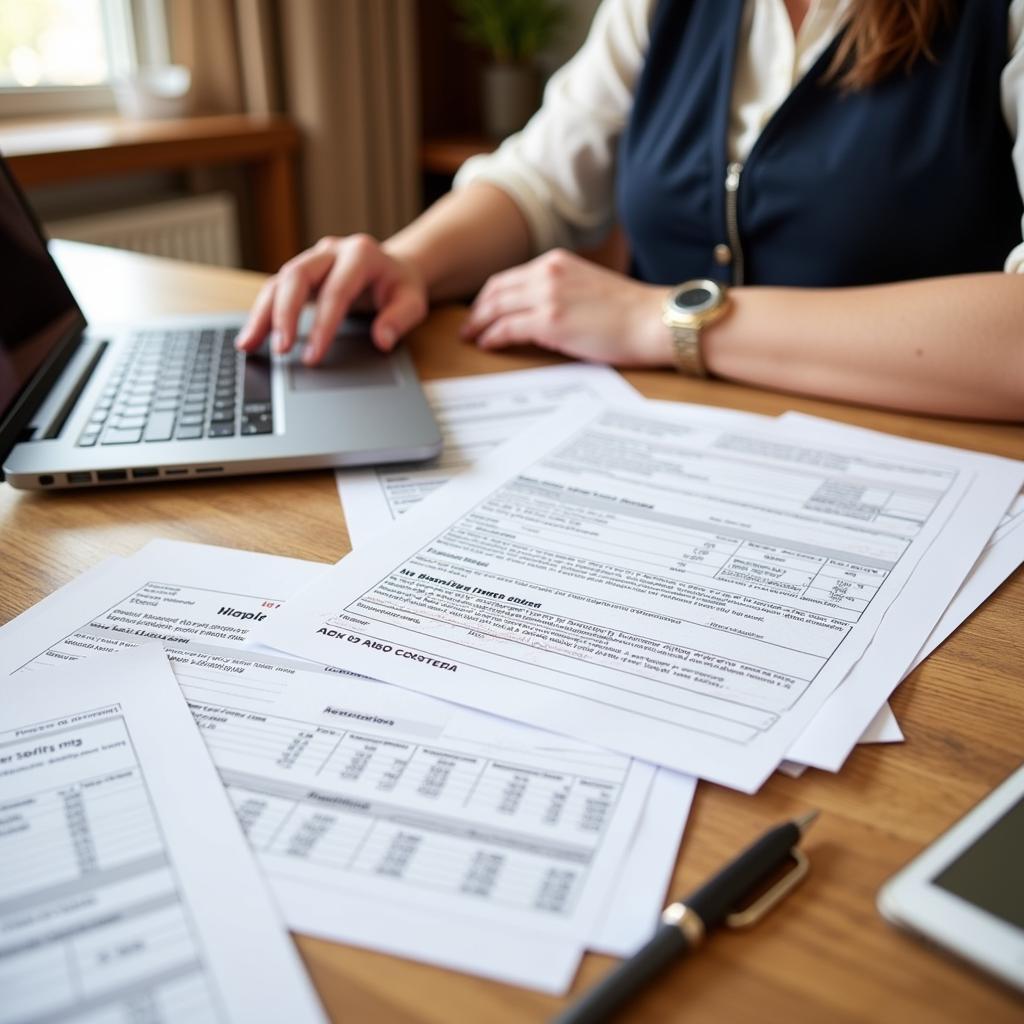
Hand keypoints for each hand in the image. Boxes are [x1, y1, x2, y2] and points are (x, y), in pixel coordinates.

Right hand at [235, 234, 427, 364]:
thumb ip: (399, 319)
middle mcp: (330, 251)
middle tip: (281, 350)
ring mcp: (312, 259)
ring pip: (278, 281)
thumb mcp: (413, 302)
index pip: (336, 291)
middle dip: (285, 314)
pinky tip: (252, 339)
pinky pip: (275, 290)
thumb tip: (382, 340)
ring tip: (249, 346)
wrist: (393, 267)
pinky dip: (262, 314)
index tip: (314, 357)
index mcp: (360, 254)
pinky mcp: (300, 273)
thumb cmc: (400, 286)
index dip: (323, 326)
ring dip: (263, 314)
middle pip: (296, 276)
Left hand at [460, 249, 672, 366]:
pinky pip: (507, 329)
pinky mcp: (550, 322)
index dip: (490, 296)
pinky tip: (487, 345)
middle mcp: (548, 273)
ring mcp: (547, 296)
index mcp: (557, 262)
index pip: (510, 277)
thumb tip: (541, 313)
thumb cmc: (632, 312)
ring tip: (471, 338)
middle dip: (477, 310)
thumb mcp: (589, 288)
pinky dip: (491, 337)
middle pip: (496, 290)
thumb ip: (562, 291)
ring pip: (496, 308)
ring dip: (478, 324)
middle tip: (468, 327)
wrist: (655, 320)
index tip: (482, 311)